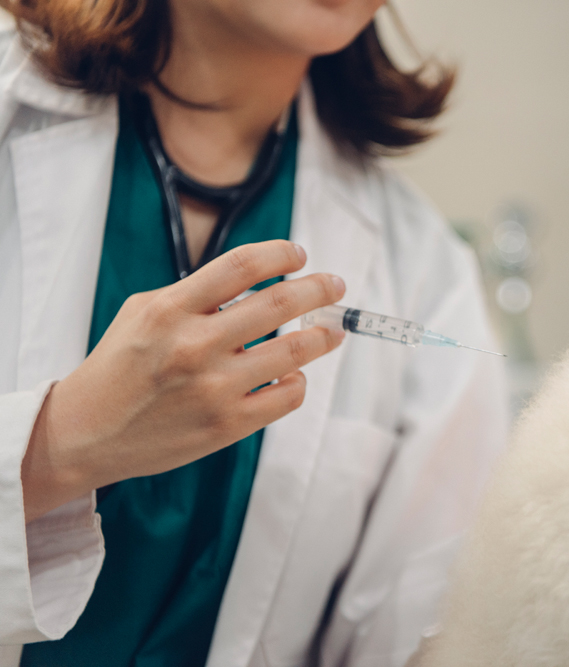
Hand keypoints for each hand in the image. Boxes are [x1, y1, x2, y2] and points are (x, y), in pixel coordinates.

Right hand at [21, 240, 344, 522]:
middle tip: (335, 285)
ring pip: (294, 352)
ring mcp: (214, 388)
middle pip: (279, 304)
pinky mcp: (227, 425)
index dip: (280, 254)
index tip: (299, 255)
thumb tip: (261, 279)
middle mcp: (194, 346)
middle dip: (318, 289)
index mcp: (170, 310)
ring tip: (333, 330)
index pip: (241, 266)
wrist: (86, 434)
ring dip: (323, 336)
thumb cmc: (120, 367)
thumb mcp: (144, 313)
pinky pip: (287, 396)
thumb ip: (196, 293)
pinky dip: (299, 381)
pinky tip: (294, 374)